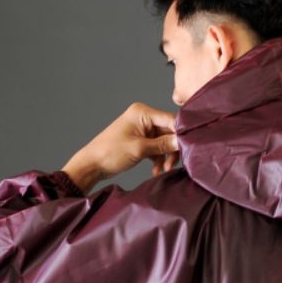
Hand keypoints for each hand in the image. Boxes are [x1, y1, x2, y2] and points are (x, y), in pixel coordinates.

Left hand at [62, 102, 179, 192]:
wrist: (92, 165)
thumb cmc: (110, 152)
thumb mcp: (140, 149)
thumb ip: (163, 145)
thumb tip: (182, 142)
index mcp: (142, 112)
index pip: (170, 119)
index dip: (180, 133)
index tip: (189, 147)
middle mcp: (144, 117)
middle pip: (169, 132)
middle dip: (172, 149)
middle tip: (173, 165)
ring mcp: (142, 129)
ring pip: (164, 141)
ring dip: (165, 156)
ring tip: (163, 169)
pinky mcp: (141, 140)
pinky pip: (156, 147)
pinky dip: (158, 158)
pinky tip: (156, 170)